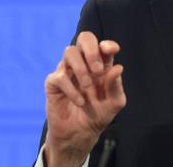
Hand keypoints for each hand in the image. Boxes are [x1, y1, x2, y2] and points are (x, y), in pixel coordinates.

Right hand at [43, 31, 126, 165]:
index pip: (103, 46)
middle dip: (91, 50)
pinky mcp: (54, 83)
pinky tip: (80, 101)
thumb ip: (116, 86)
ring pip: (69, 52)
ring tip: (88, 86)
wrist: (80, 134)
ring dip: (81, 68)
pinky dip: (71, 89)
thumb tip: (118, 68)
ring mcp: (68, 71)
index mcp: (101, 64)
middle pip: (84, 39)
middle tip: (98, 70)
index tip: (111, 51)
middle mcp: (84, 63)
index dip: (107, 44)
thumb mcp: (114, 103)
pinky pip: (59, 76)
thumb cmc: (99, 114)